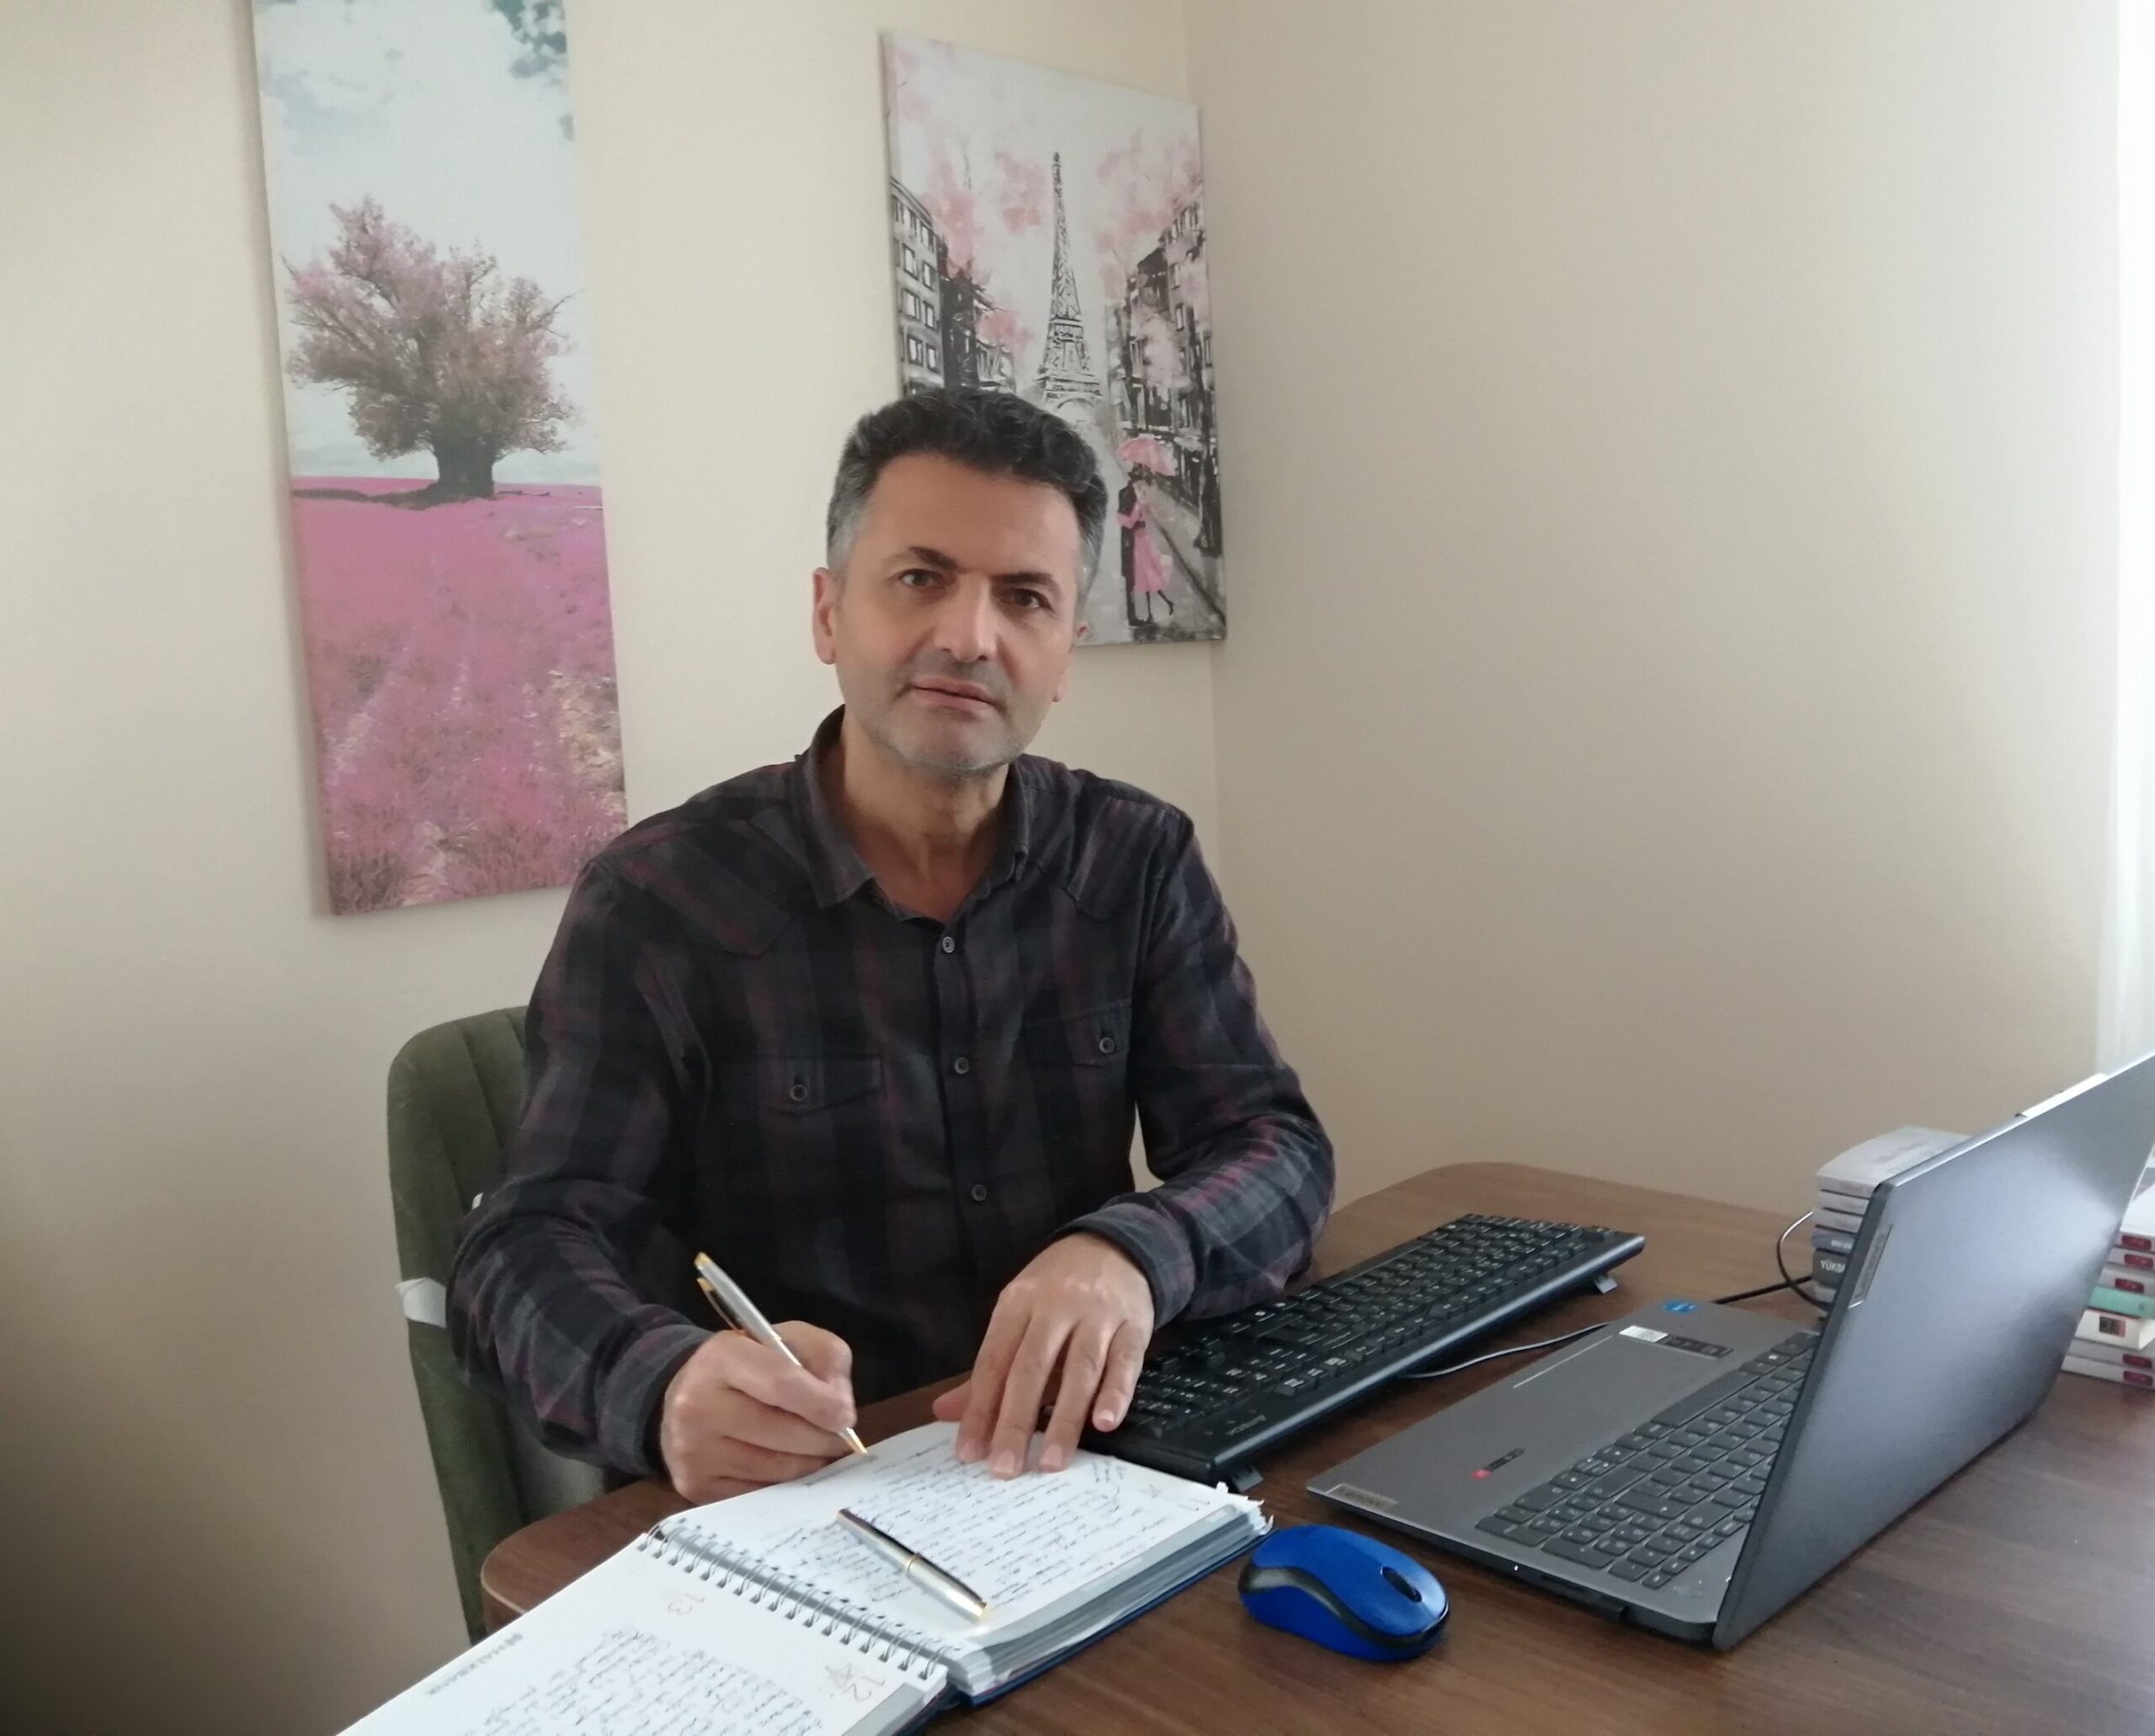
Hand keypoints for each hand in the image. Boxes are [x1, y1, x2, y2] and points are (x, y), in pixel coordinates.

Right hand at [658, 1323, 856, 1503]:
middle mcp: (697, 1404)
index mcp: (721, 1358)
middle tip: (840, 1439)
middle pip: (782, 1433)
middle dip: (822, 1439)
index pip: (782, 1384)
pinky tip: (790, 1467)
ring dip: (808, 1464)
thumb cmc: (749, 1364)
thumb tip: (841, 1408)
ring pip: (775, 1469)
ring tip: (817, 1451)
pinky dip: (785, 1484)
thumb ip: (825, 1358)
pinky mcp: (695, 1486)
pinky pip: (759, 1494)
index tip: (846, 1418)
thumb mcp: (789, 1341)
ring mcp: (692, 1450)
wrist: (687, 1393)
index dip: (822, 1404)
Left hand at [930, 1233, 1152, 1476]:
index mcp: (1017, 1304)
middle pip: (1032, 1367)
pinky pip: (1125, 1362)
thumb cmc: (1056, 1290)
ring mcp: (1097, 1315)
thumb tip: (943, 1413)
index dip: (980, 1408)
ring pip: (1080, 1369)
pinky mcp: (1133, 1324)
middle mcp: (1055, 1306)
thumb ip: (987, 1370)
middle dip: (1016, 1420)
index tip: (969, 1452)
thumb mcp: (1017, 1315)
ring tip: (1051, 1462)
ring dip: (1065, 1419)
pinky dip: (1115, 1393)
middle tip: (1004, 1468)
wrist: (1114, 1245)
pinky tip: (1104, 1424)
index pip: (994, 1362)